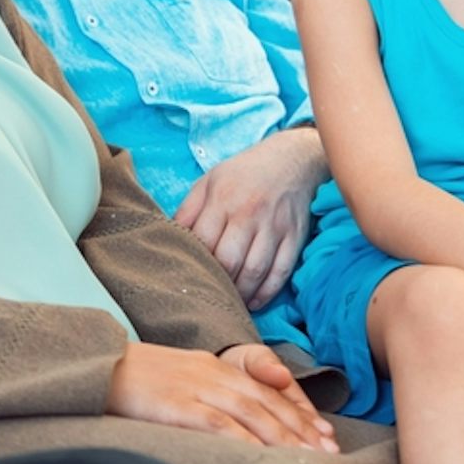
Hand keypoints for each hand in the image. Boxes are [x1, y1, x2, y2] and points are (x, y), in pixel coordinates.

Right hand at [106, 341, 338, 452]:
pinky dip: (244, 440)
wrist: (94, 363)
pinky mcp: (176, 405)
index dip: (299, 412)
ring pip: (250, 413)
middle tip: (330, 453)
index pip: (266, 390)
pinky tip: (262, 458)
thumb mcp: (177, 378)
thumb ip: (207, 392)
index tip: (325, 434)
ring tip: (309, 460)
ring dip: (283, 437)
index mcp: (213, 366)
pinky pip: (217, 423)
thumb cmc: (133, 379)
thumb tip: (233, 425)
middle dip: (301, 428)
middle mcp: (211, 374)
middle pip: (266, 402)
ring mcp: (194, 388)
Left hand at [176, 128, 326, 308]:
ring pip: (254, 270)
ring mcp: (274, 227)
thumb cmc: (242, 174)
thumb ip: (187, 210)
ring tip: (229, 303)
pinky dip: (266, 292)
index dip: (194, 263)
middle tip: (208, 295)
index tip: (188, 275)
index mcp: (222, 199)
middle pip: (228, 260)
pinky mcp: (295, 237)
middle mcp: (248, 213)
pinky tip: (254, 302)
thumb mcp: (208, 181)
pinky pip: (281, 272)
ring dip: (240, 293)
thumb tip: (168, 237)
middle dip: (217, 282)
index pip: (202, 241)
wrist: (291, 159)